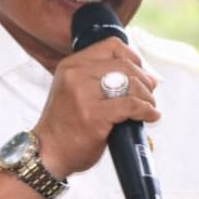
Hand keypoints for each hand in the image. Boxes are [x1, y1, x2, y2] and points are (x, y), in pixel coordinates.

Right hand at [34, 37, 159, 178]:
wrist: (48, 153)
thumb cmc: (67, 125)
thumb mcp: (74, 90)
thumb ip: (99, 78)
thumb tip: (145, 76)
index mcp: (71, 65)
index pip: (112, 45)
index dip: (133, 57)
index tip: (140, 74)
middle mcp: (75, 75)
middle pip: (125, 64)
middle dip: (144, 80)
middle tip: (149, 94)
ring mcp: (83, 95)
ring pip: (130, 83)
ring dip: (147, 96)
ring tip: (149, 107)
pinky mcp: (94, 116)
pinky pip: (131, 105)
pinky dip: (147, 110)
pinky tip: (150, 116)